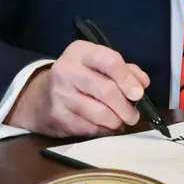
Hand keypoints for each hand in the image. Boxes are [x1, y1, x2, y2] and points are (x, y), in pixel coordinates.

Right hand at [4, 42, 148, 136]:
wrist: (40, 98)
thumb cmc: (78, 79)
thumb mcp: (97, 65)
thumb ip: (124, 70)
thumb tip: (143, 83)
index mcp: (80, 52)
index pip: (109, 60)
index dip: (127, 78)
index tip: (139, 94)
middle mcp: (67, 69)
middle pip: (107, 90)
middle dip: (126, 107)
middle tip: (134, 116)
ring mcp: (60, 94)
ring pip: (100, 113)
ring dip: (116, 122)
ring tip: (120, 121)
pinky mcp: (58, 116)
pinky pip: (90, 128)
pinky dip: (103, 131)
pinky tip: (104, 127)